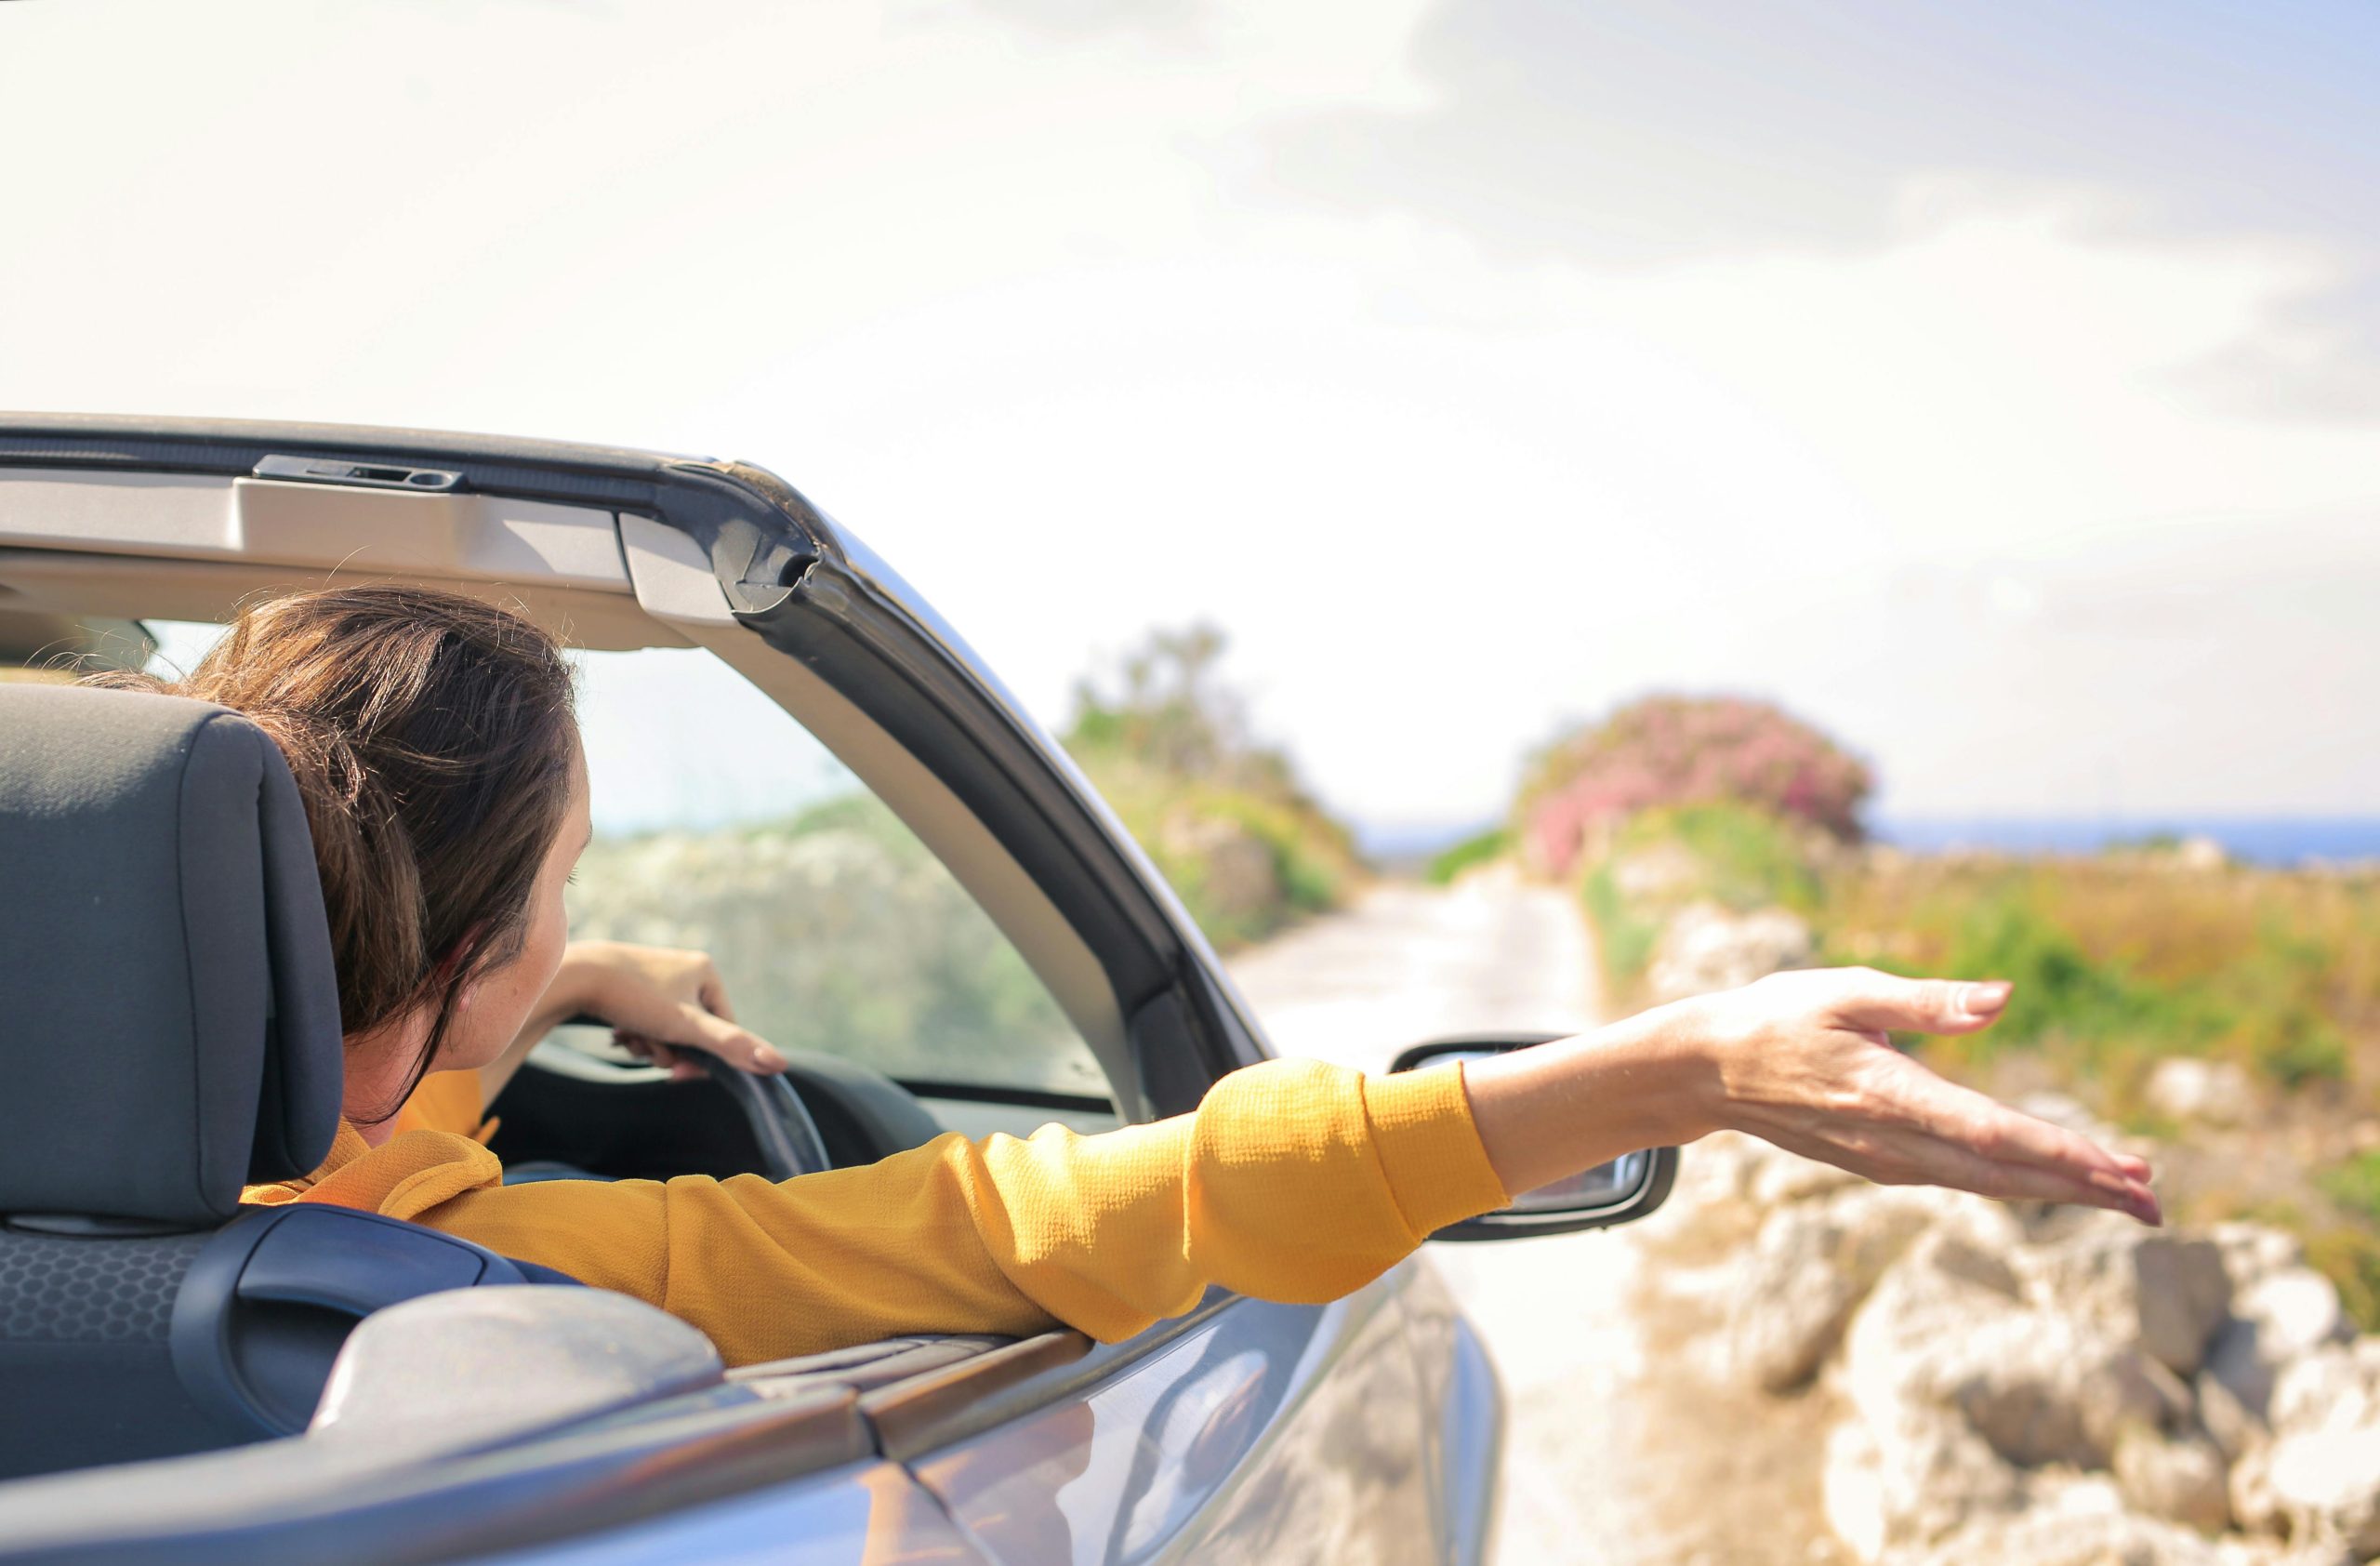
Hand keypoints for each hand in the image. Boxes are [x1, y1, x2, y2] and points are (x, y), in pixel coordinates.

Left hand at [561, 940, 788, 1080]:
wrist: (575, 975)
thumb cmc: (634, 998)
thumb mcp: (688, 1028)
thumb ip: (732, 1046)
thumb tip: (779, 1065)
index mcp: (706, 970)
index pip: (722, 1027)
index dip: (704, 1056)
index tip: (679, 1073)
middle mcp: (684, 967)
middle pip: (692, 1030)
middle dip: (671, 1049)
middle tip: (649, 1051)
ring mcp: (655, 973)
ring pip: (665, 1027)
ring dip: (650, 1044)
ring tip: (629, 1038)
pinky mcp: (629, 981)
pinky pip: (645, 1018)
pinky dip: (634, 1031)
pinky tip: (617, 1031)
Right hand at [1679, 967, 2159, 1223]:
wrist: (1709, 1071)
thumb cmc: (1777, 1016)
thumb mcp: (1846, 989)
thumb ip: (1926, 999)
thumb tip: (2004, 997)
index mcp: (1888, 1094)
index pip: (1990, 1131)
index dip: (2059, 1152)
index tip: (2120, 1167)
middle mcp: (1893, 1142)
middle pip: (2005, 1175)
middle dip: (2084, 1189)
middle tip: (2156, 1201)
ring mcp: (1887, 1162)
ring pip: (1989, 1185)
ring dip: (2061, 1192)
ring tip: (2128, 1198)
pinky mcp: (1882, 1165)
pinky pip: (1964, 1181)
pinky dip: (2018, 1183)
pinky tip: (2051, 1181)